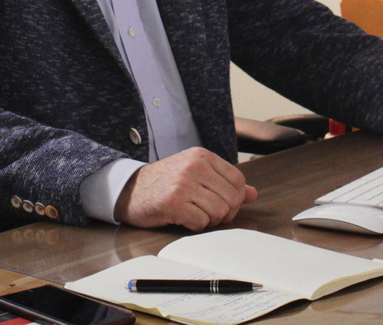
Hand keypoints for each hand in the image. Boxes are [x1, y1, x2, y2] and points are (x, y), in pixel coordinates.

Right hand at [113, 147, 257, 230]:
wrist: (129, 190)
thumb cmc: (164, 183)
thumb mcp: (195, 174)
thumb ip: (224, 182)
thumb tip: (252, 194)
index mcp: (202, 156)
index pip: (238, 180)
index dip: (235, 198)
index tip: (222, 203)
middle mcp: (194, 167)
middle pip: (232, 199)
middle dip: (224, 213)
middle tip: (207, 213)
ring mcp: (184, 184)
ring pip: (219, 212)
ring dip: (210, 221)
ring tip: (194, 214)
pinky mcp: (173, 203)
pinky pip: (201, 223)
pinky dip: (195, 226)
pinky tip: (183, 218)